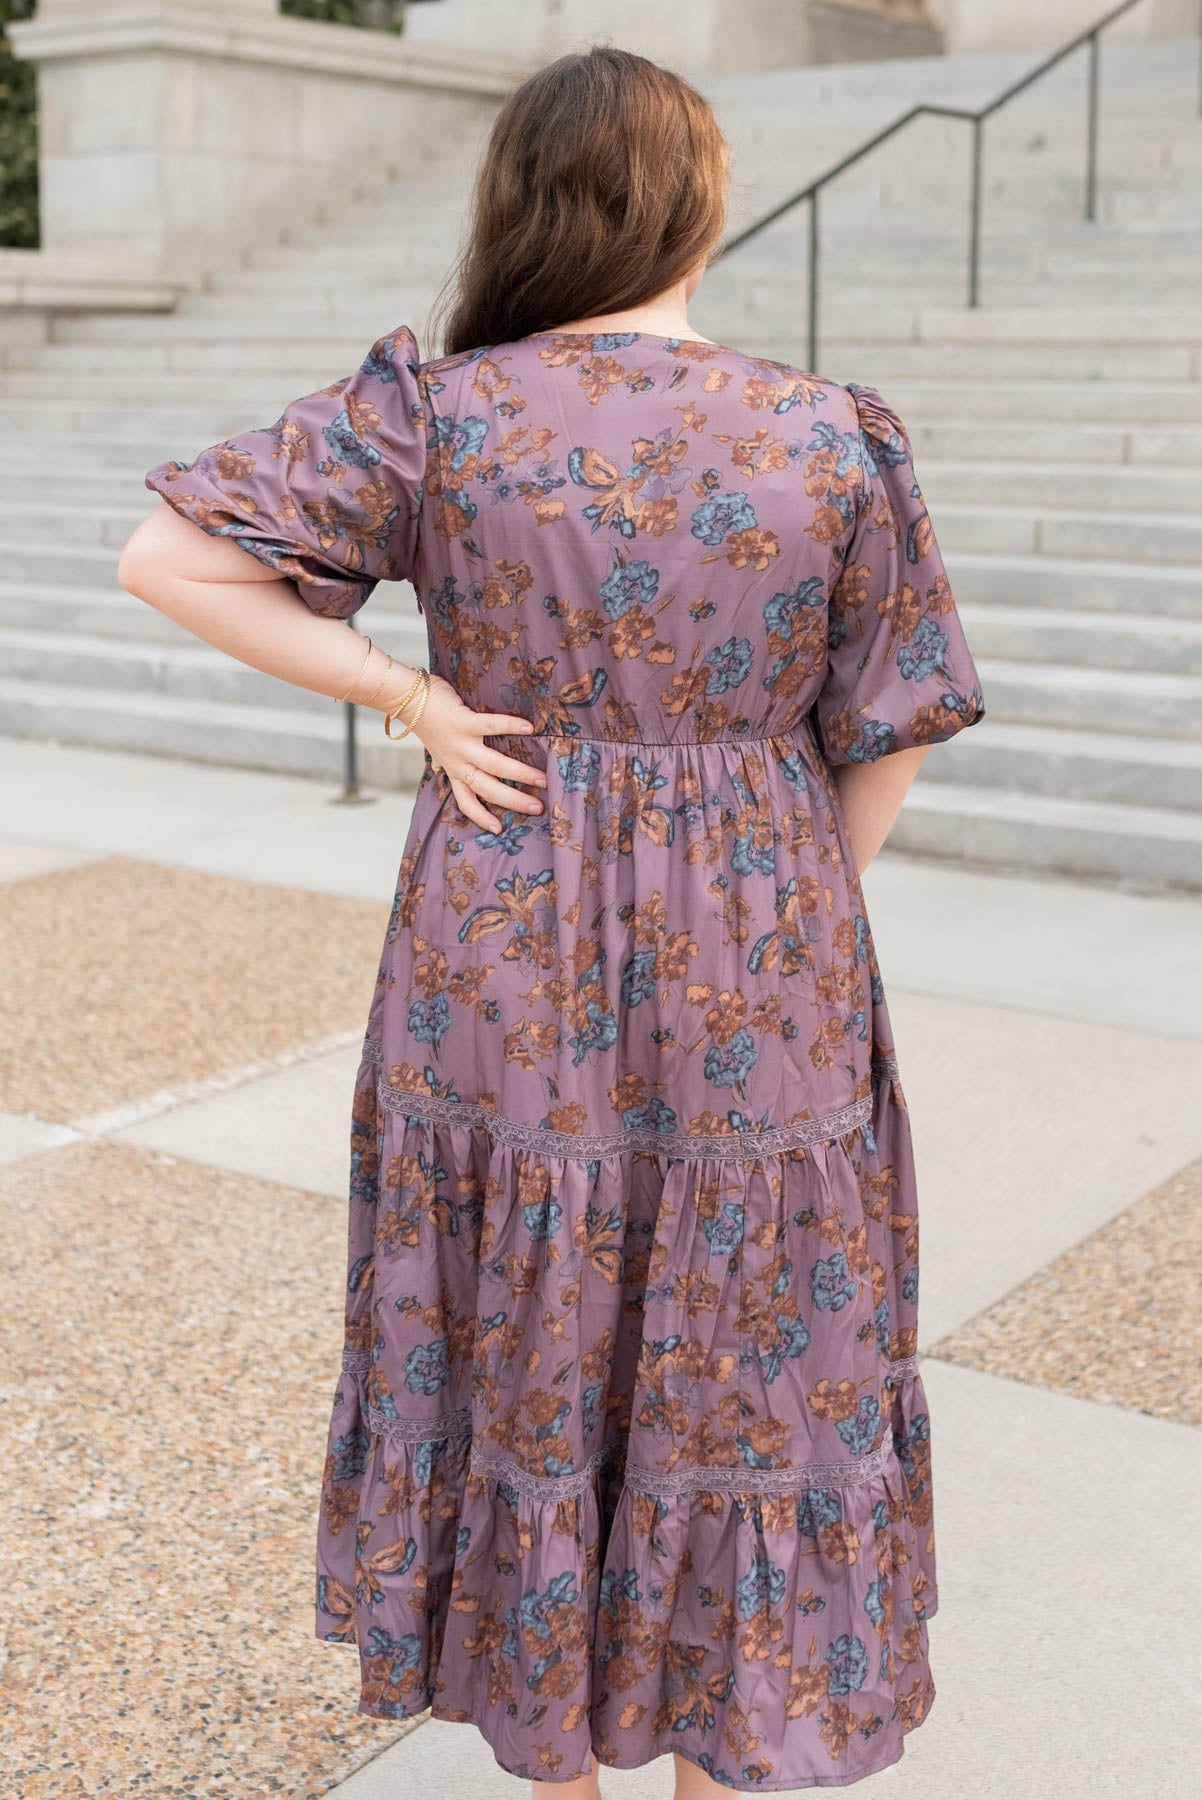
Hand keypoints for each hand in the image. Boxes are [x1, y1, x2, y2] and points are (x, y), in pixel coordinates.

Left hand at [393, 671, 545, 832]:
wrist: (407, 699)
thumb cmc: (426, 720)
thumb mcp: (435, 748)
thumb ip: (444, 759)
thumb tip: (441, 767)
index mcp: (453, 770)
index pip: (466, 801)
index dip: (481, 817)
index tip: (499, 829)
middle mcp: (458, 762)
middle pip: (487, 789)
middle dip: (514, 801)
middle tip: (537, 808)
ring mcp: (461, 743)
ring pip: (493, 765)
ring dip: (519, 774)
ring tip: (542, 778)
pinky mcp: (463, 722)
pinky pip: (490, 725)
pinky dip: (511, 726)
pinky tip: (530, 729)